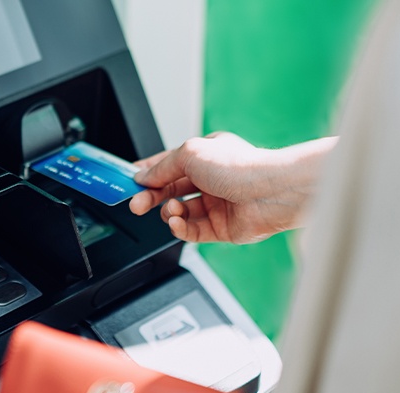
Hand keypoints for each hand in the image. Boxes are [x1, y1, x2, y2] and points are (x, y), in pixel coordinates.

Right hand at [129, 132, 335, 243]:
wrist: (271, 193)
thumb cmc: (239, 167)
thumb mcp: (189, 154)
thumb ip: (162, 167)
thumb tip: (143, 177)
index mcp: (205, 157)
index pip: (168, 165)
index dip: (147, 173)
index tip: (128, 182)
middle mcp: (210, 180)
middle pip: (170, 191)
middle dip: (150, 197)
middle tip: (135, 204)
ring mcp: (216, 205)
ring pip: (179, 213)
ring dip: (169, 213)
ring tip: (171, 210)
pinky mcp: (221, 228)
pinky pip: (191, 231)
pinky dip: (180, 228)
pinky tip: (177, 223)